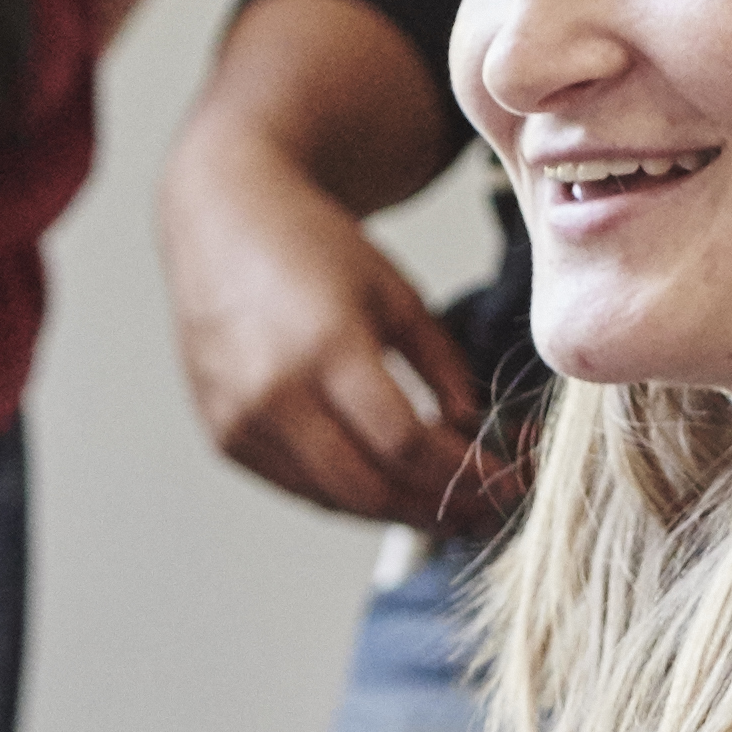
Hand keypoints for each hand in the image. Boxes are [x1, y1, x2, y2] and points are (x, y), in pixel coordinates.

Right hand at [160, 125, 487, 529]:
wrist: (224, 220)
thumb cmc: (316, 249)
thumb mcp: (396, 292)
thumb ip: (442, 365)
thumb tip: (473, 431)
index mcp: (327, 346)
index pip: (404, 442)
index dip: (462, 472)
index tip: (507, 480)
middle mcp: (274, 393)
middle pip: (369, 487)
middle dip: (437, 508)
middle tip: (485, 509)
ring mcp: (240, 421)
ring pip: (334, 500)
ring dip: (396, 511)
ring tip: (446, 506)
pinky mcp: (224, 436)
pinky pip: (298, 488)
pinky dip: (348, 495)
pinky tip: (387, 485)